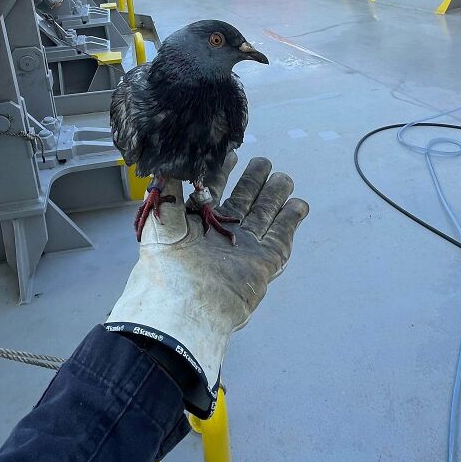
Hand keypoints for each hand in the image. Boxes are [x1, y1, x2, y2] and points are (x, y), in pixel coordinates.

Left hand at [105, 154, 308, 415]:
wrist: (183, 308)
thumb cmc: (167, 268)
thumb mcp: (161, 224)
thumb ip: (168, 194)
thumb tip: (167, 165)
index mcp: (196, 225)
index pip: (212, 192)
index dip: (221, 173)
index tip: (230, 153)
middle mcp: (221, 235)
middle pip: (243, 201)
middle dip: (254, 180)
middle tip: (264, 161)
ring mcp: (244, 249)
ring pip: (264, 215)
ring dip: (274, 195)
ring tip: (284, 176)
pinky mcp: (262, 263)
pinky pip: (280, 237)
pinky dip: (290, 220)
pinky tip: (299, 203)